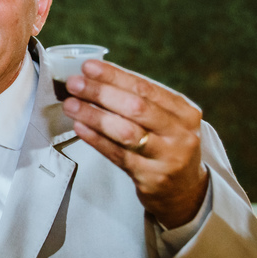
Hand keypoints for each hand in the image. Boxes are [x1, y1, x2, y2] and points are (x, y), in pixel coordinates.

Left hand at [61, 60, 208, 228]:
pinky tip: (80, 127)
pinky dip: (96, 139)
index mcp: (185, 112)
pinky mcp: (151, 178)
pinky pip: (118, 155)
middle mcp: (180, 134)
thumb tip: (95, 77)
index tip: (89, 67)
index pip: (146, 88)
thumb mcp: (166, 120)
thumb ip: (139, 100)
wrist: (184, 190)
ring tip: (71, 105)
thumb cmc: (167, 145)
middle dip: (101, 93)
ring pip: (126, 132)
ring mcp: (167, 158)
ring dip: (94, 116)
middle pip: (136, 108)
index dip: (115, 76)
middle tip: (75, 83)